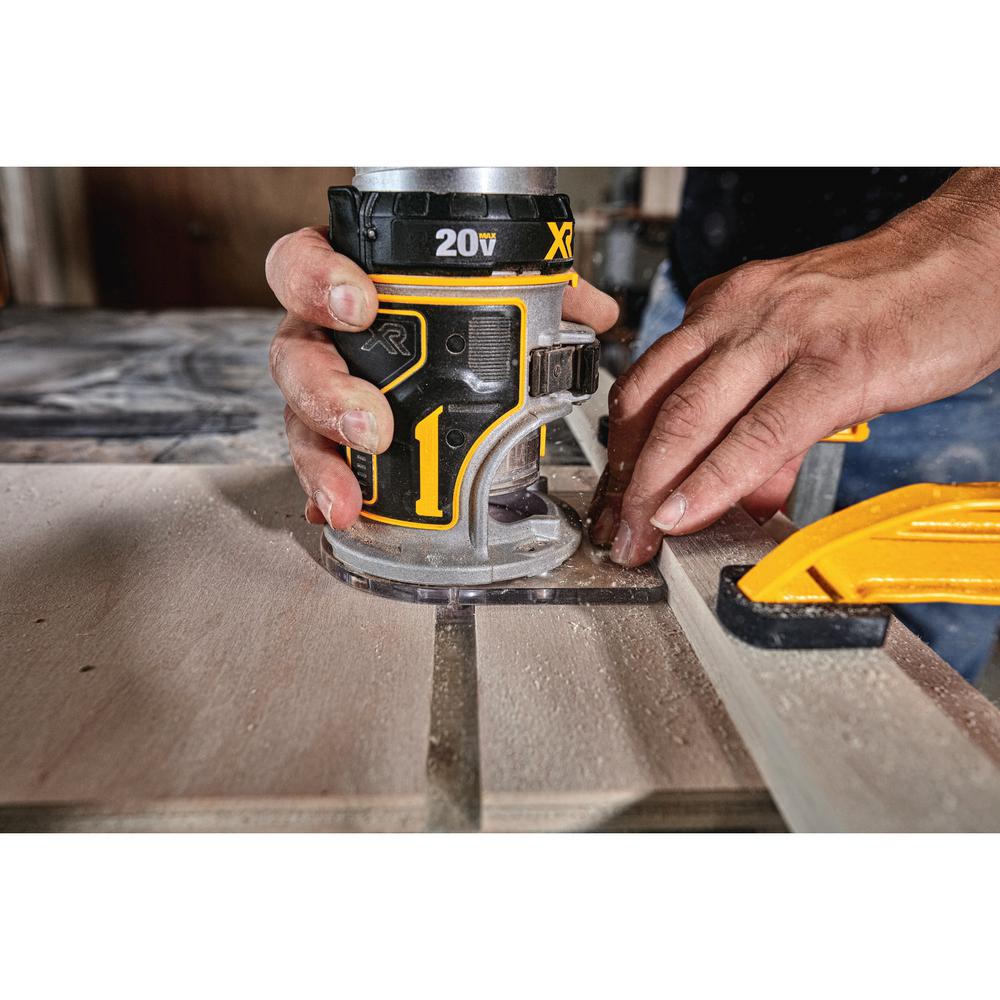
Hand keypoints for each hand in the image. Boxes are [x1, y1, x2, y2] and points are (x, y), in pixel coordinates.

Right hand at [266, 226, 618, 525]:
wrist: (436, 339)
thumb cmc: (441, 308)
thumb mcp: (488, 288)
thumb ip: (539, 288)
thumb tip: (592, 309)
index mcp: (349, 283)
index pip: (303, 264)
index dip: (319, 282)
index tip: (362, 306)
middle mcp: (323, 336)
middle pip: (293, 356)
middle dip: (326, 393)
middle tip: (372, 423)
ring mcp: (320, 387)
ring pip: (297, 418)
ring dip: (323, 459)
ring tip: (351, 494)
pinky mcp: (326, 435)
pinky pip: (316, 463)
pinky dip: (327, 492)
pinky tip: (343, 512)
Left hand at [589, 168, 999, 566]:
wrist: (972, 258)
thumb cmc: (889, 303)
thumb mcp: (799, 356)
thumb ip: (762, 426)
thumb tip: (737, 492)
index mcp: (723, 307)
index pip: (647, 386)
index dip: (622, 454)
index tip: (614, 502)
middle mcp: (738, 312)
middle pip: (651, 404)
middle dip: (625, 480)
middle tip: (615, 531)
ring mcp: (784, 334)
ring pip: (691, 416)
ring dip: (656, 486)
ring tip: (642, 537)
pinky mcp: (836, 365)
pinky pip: (759, 432)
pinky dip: (715, 479)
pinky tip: (691, 512)